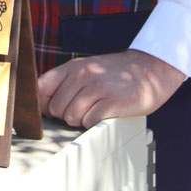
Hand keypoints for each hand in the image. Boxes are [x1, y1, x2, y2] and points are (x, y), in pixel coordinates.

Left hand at [38, 49, 185, 128]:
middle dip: (66, 114)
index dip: (40, 104)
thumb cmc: (116, 73)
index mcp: (73, 67)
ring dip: (81, 120)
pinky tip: (104, 114)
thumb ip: (65, 82)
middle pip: (56, 108)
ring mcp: (97, 88)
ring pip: (71, 116)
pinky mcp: (112, 102)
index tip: (46, 111)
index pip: (41, 87)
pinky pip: (89, 122)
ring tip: (95, 110)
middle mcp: (82, 75)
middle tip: (83, 108)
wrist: (149, 69)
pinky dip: (94, 123)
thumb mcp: (87, 68)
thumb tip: (43, 105)